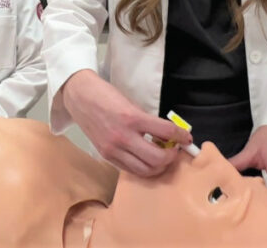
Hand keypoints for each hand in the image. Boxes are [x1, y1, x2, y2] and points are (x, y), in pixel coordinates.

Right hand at [61, 69, 190, 176]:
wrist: (79, 97)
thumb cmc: (106, 96)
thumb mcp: (131, 104)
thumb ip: (148, 121)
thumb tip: (167, 135)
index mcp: (132, 118)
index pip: (166, 131)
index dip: (181, 136)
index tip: (187, 138)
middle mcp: (123, 136)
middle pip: (158, 158)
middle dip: (171, 157)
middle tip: (174, 150)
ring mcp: (113, 149)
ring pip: (145, 170)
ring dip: (158, 166)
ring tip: (161, 156)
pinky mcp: (106, 156)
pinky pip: (130, 170)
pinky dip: (143, 167)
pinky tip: (146, 159)